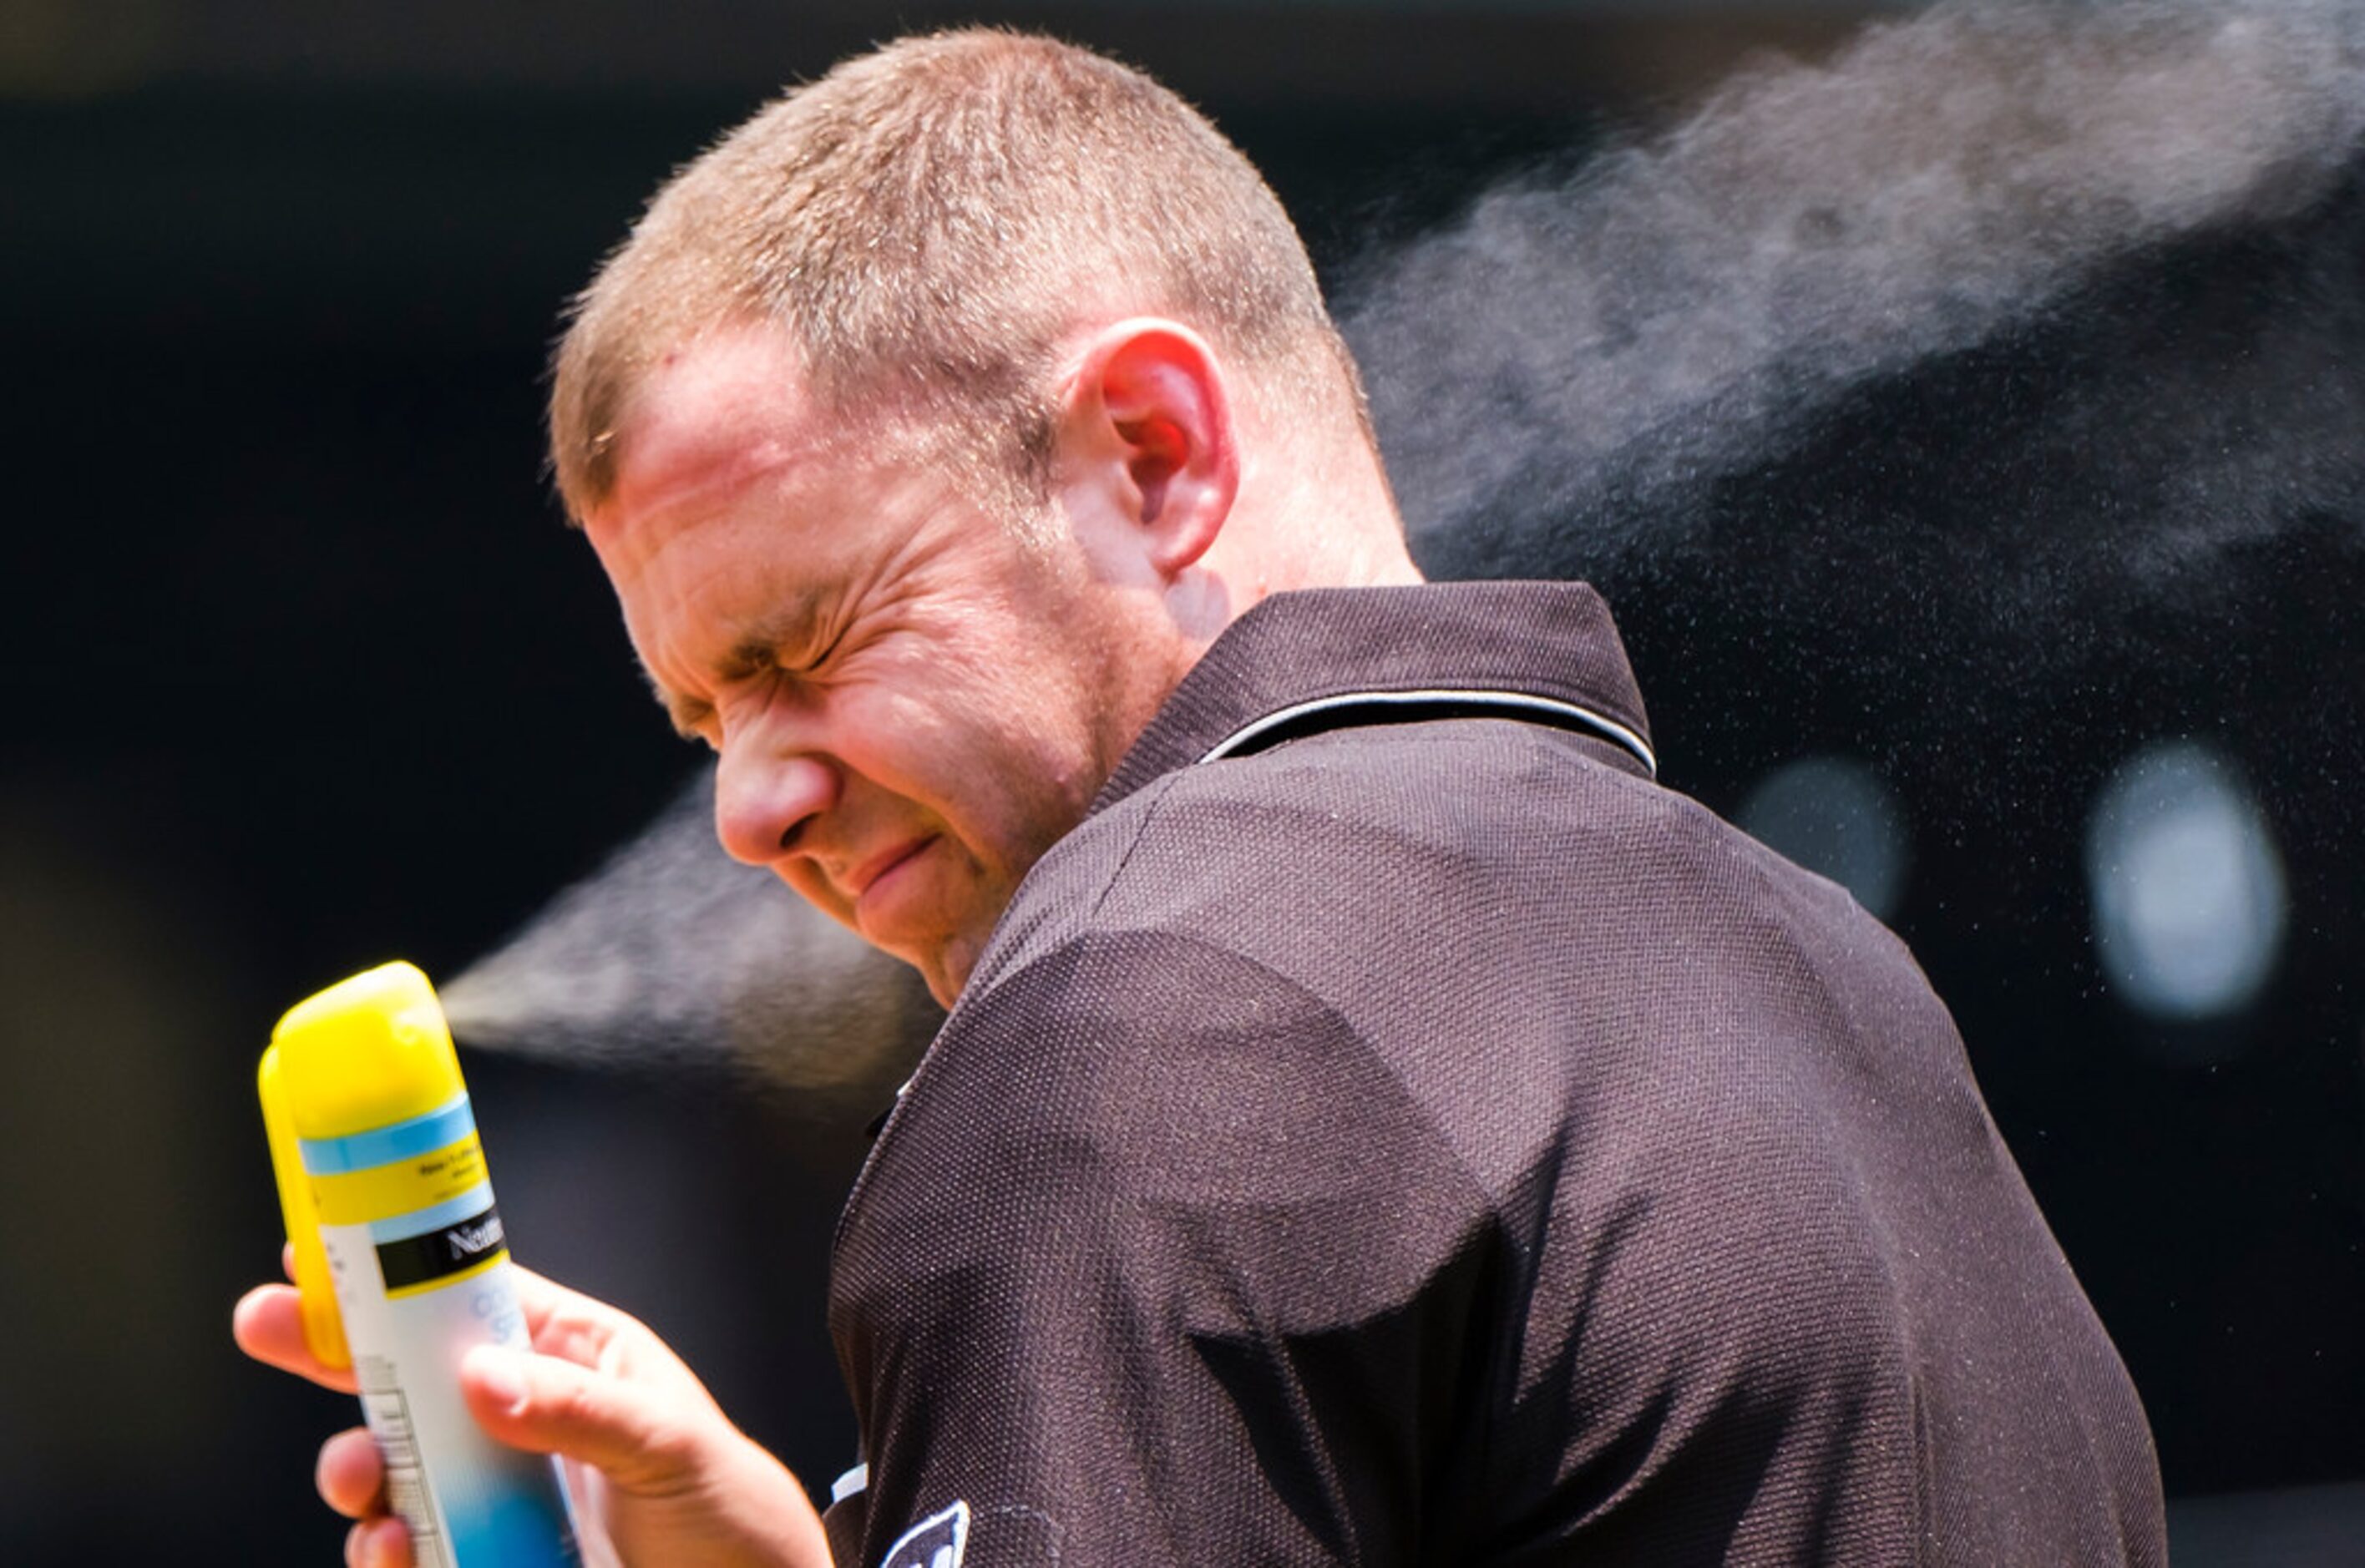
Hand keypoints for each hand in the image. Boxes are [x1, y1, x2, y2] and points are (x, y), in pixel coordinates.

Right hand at [234, 1251, 831, 1567]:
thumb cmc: (726, 1509)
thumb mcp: (668, 1442)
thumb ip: (579, 1410)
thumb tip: (483, 1380)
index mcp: (567, 1353)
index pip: (466, 1292)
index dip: (391, 1268)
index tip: (316, 1249)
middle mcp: (516, 1413)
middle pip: (402, 1371)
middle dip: (328, 1350)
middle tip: (263, 1325)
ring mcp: (489, 1489)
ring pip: (387, 1463)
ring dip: (354, 1468)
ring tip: (361, 1486)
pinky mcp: (475, 1556)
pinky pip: (403, 1546)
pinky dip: (381, 1549)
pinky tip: (393, 1552)